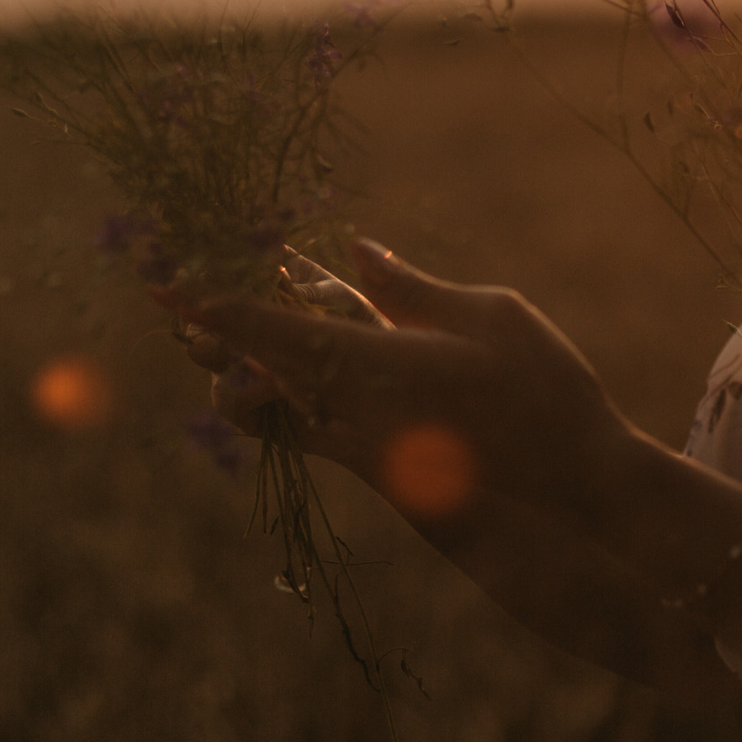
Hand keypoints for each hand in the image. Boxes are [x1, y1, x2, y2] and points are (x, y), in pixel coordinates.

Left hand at [165, 239, 633, 508]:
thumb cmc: (545, 390)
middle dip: (213, 343)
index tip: (167, 290)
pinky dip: (291, 399)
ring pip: (273, 413)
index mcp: (377, 363)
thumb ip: (410, 289)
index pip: (273, 332)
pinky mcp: (376, 471)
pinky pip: (310, 430)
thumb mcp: (490, 316)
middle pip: (253, 376)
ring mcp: (361, 448)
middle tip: (181, 317)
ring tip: (235, 346)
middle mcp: (354, 411)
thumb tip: (354, 251)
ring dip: (245, 377)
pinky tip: (305, 371)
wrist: (574, 490)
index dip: (216, 309)